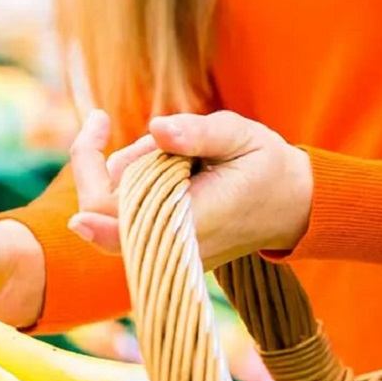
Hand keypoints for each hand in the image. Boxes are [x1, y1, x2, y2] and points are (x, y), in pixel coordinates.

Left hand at [68, 109, 313, 268]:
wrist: (290, 206)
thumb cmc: (266, 167)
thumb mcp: (241, 137)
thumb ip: (199, 133)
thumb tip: (158, 128)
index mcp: (189, 220)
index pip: (118, 219)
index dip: (91, 192)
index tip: (90, 157)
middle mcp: (169, 245)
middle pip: (102, 211)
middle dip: (108, 164)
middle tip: (125, 129)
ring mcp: (163, 252)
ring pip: (113, 209)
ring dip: (129, 171)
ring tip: (179, 154)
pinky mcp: (160, 247)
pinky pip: (126, 216)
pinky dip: (134, 184)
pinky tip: (169, 167)